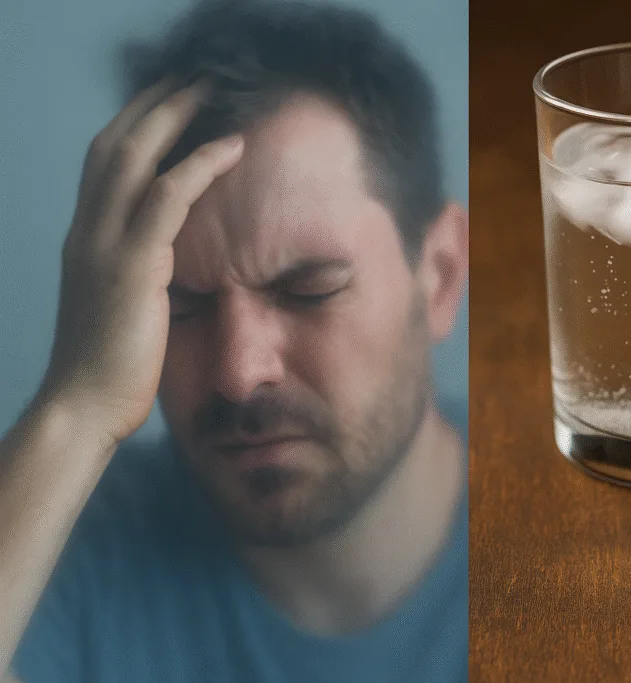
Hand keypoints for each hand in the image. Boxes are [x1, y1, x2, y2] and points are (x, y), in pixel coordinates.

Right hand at [39, 78, 243, 447]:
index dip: (137, 125)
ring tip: (213, 90)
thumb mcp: (121, 306)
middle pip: (116, 143)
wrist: (83, 408)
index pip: (106, 162)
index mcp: (86, 239)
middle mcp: (88, 231)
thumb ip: (139, 274)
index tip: (170, 102)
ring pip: (135, 156)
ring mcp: (103, 245)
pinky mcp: (130, 267)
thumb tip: (170, 263)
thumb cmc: (111, 366)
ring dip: (176, 115)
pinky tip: (233, 147)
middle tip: (193, 77)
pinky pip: (167, 198)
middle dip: (154, 103)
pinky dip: (200, 166)